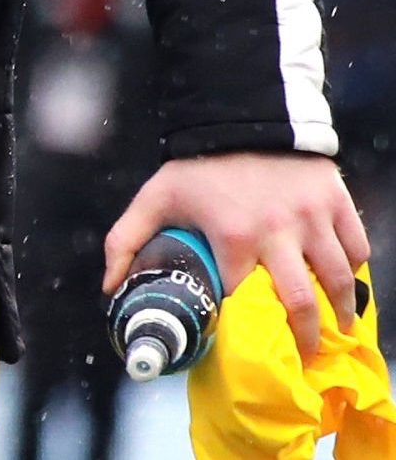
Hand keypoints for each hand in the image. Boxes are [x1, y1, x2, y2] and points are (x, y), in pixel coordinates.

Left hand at [103, 152, 368, 358]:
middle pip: (301, 305)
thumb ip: (125, 240)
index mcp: (233, 236)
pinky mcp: (334, 198)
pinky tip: (346, 281)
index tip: (246, 339)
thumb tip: (110, 287)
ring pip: (338, 280)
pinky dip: (356, 267)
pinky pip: (356, 245)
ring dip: (341, 311)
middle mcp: (278, 231)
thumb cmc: (198, 161)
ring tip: (336, 328)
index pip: (243, 300)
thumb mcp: (156, 197)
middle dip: (307, 339)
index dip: (244, 323)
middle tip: (307, 355)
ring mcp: (311, 216)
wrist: (238, 111)